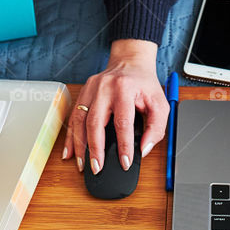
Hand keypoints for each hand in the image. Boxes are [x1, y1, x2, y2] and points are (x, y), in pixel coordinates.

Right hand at [63, 39, 168, 174]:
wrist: (130, 61)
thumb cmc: (144, 84)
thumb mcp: (159, 103)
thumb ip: (156, 127)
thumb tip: (144, 149)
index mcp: (125, 89)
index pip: (122, 122)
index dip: (124, 145)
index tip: (124, 162)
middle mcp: (105, 87)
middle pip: (95, 122)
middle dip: (95, 149)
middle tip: (97, 168)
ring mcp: (91, 88)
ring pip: (80, 120)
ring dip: (80, 145)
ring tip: (83, 164)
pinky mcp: (84, 92)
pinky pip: (74, 116)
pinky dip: (71, 135)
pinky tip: (70, 151)